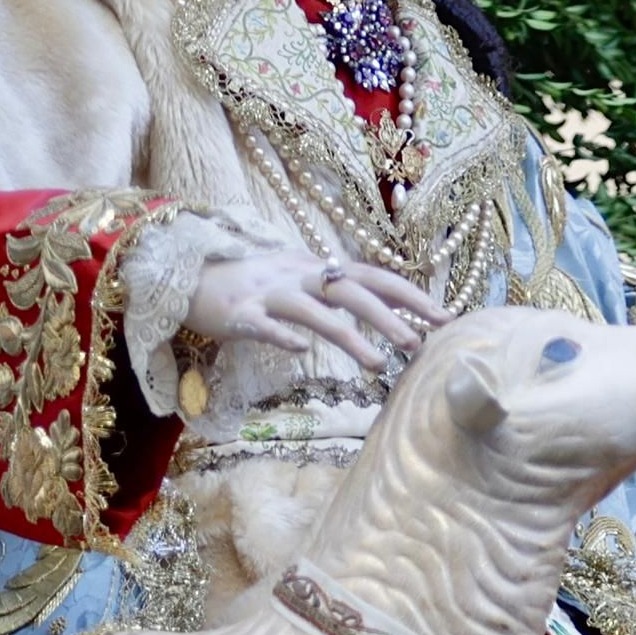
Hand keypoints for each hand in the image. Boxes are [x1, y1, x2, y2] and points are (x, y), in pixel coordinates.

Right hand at [183, 244, 444, 375]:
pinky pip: (264, 324)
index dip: (410, 295)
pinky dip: (283, 335)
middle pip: (352, 292)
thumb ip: (337, 292)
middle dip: (389, 317)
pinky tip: (300, 350)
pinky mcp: (239, 313)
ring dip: (350, 337)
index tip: (445, 317)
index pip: (374, 277)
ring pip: (316, 312)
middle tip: (420, 344)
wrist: (190, 275)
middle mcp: (299, 276)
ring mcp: (270, 293)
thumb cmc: (253, 284)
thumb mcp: (301, 280)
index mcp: (318, 269)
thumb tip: (386, 308)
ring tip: (379, 365)